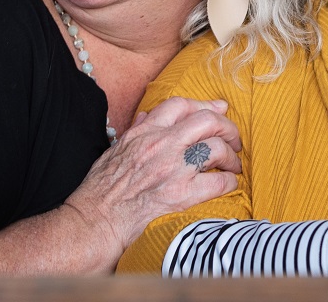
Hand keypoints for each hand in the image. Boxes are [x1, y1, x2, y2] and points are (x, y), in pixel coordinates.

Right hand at [63, 96, 242, 252]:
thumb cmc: (100, 190)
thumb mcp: (114, 150)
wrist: (94, 222)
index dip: (204, 105)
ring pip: (217, 147)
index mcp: (144, 132)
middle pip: (207, 120)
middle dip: (227, 127)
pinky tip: (228, 184)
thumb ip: (135, 131)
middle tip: (233, 139)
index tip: (219, 109)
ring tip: (232, 164)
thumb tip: (148, 117)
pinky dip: (229, 182)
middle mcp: (161, 144)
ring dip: (230, 155)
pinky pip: (218, 182)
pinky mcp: (181, 195)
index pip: (180, 105)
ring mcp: (173, 168)